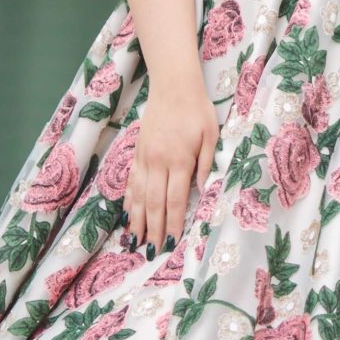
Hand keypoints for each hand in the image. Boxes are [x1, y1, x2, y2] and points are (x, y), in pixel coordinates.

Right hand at [120, 77, 219, 254]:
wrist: (172, 86)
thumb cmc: (197, 110)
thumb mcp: (211, 134)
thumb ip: (207, 163)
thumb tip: (203, 190)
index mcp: (179, 160)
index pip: (175, 200)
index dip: (173, 224)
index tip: (172, 243)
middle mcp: (158, 162)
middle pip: (155, 204)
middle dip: (154, 230)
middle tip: (151, 253)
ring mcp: (144, 158)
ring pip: (139, 196)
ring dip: (138, 221)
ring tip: (136, 242)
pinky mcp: (137, 153)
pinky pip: (131, 182)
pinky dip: (129, 200)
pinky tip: (128, 215)